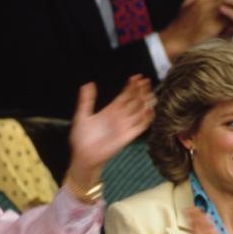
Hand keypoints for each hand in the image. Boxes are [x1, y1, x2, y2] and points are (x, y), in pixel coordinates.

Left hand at [65, 75, 154, 190]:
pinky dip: (146, 119)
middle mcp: (120, 116)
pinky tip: (150, 111)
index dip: (131, 86)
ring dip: (146, 102)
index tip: (136, 77)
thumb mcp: (82, 116)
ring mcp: (125, 126)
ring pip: (139, 111)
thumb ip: (86, 100)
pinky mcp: (128, 136)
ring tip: (151, 93)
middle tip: (146, 81)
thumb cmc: (81, 138)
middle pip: (134, 101)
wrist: (84, 156)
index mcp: (110, 110)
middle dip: (141, 91)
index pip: (124, 95)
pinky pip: (140, 127)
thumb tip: (87, 84)